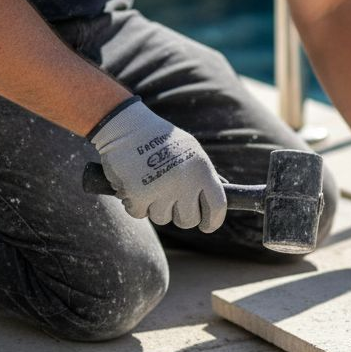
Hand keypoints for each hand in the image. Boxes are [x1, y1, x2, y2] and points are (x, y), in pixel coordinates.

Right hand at [89, 100, 226, 231]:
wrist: (125, 126)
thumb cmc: (161, 139)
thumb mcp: (191, 151)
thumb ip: (205, 174)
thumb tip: (225, 188)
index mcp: (202, 170)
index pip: (217, 207)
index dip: (213, 221)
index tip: (206, 225)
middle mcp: (185, 181)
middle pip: (188, 220)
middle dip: (178, 215)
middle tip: (169, 200)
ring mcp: (162, 189)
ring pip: (162, 218)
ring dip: (154, 206)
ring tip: (149, 183)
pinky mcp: (138, 194)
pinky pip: (139, 213)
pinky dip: (133, 203)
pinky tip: (132, 184)